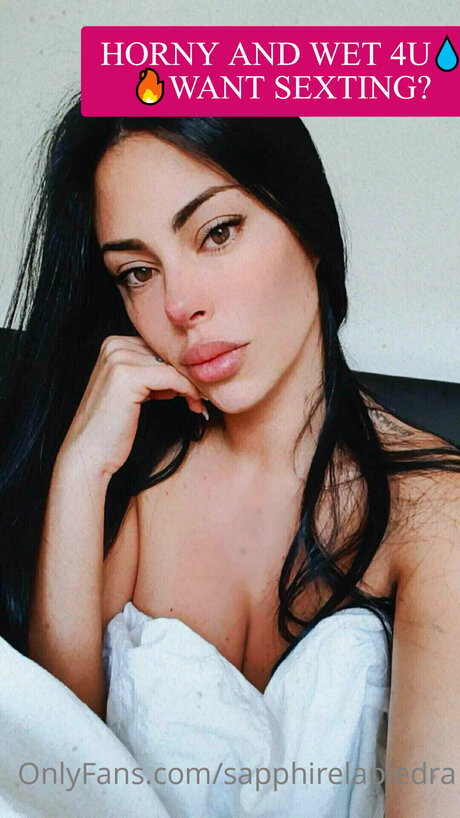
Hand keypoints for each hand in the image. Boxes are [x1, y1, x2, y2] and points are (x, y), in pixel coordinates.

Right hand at [58, 335, 206, 477]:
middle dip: (188, 375)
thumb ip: (153, 373)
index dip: (180, 367)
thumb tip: (188, 366)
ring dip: (192, 385)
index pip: (160, 347)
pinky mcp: (127, 376)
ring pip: (174, 366)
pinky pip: (173, 378)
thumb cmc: (113, 427)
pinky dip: (189, 392)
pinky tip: (195, 406)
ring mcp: (118, 359)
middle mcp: (113, 345)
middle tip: (204, 397)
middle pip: (167, 354)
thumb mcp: (135, 391)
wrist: (88, 454)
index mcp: (113, 344)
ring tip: (198, 404)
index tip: (198, 388)